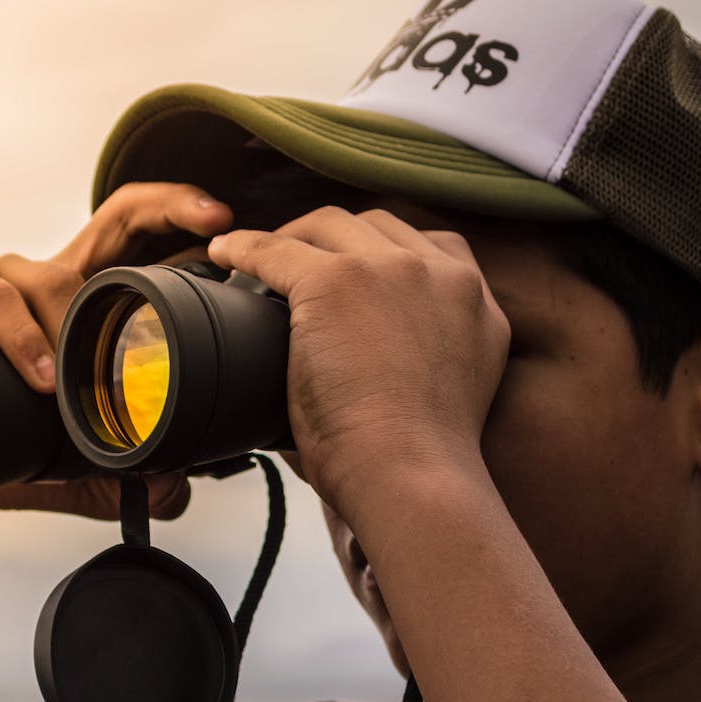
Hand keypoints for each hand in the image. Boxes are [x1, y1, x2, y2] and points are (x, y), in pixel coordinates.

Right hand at [0, 182, 234, 517]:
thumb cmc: (2, 440)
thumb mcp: (79, 460)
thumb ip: (131, 470)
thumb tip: (178, 490)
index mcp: (85, 301)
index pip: (143, 238)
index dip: (185, 218)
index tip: (228, 223)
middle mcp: (49, 276)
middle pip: (116, 216)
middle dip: (169, 206)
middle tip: (214, 223)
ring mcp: (1, 278)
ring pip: (49, 275)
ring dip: (70, 322)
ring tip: (75, 379)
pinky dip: (19, 336)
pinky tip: (38, 375)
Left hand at [206, 206, 509, 508]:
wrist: (410, 476)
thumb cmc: (414, 462)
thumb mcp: (443, 388)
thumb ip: (420, 353)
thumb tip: (362, 365)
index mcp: (476, 302)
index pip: (430, 246)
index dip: (382, 252)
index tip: (352, 270)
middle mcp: (443, 273)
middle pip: (377, 226)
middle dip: (334, 239)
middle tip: (295, 263)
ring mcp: (391, 269)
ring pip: (328, 225)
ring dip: (292, 238)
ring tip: (258, 262)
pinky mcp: (336, 281)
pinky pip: (275, 249)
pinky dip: (243, 249)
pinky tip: (223, 256)